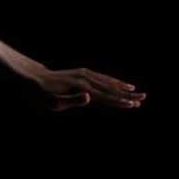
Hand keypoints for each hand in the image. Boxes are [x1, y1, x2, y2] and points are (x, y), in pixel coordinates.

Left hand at [26, 66, 145, 112]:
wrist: (34, 79)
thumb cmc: (43, 94)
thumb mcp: (54, 102)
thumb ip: (72, 101)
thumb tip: (89, 98)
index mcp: (82, 88)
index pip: (106, 97)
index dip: (120, 102)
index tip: (134, 105)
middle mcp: (86, 79)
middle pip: (111, 88)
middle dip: (128, 94)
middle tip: (144, 98)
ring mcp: (84, 74)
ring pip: (108, 81)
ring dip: (122, 86)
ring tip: (135, 90)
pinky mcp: (81, 73)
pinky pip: (101, 77)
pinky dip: (112, 81)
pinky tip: (117, 83)